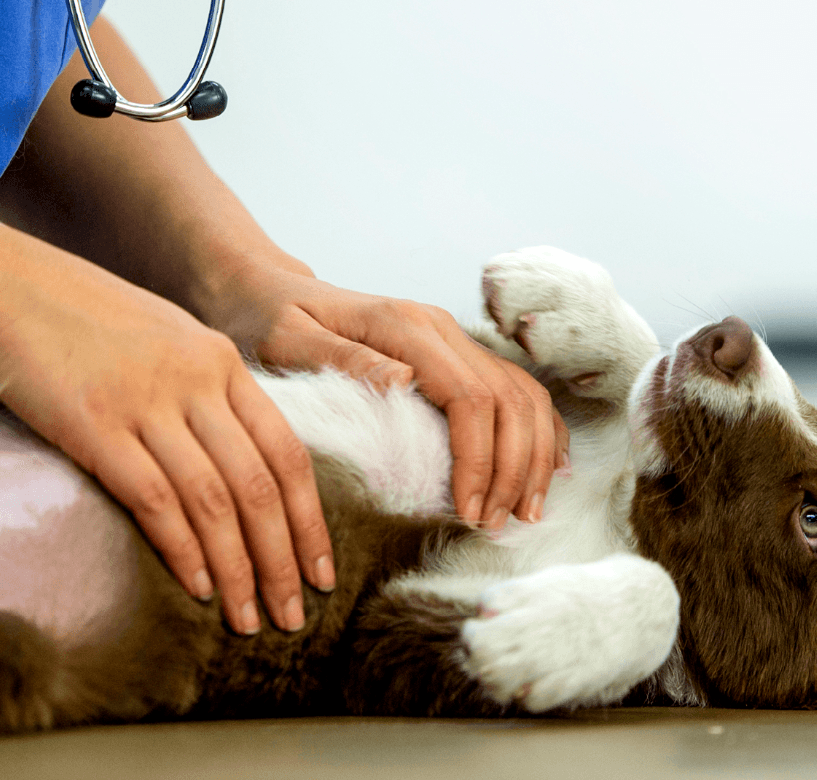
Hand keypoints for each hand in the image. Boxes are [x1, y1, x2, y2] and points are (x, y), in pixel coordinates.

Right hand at [0, 222, 334, 634]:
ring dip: (238, 568)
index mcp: (224, 365)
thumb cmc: (91, 320)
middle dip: (285, 558)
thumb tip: (243, 459)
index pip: (287, 453)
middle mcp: (198, 383)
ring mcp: (148, 402)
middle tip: (295, 614)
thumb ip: (212, 393)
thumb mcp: (172, 343)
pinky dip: (182, 548)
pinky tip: (197, 587)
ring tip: (250, 618)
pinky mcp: (95, 425)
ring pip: (216, 499)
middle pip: (262, 485)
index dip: (310, 518)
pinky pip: (153, 497)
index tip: (321, 568)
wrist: (13, 283)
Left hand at [207, 264, 569, 529]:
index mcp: (406, 327)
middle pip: (509, 399)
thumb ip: (343, 359)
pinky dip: (539, 430)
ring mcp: (454, 338)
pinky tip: (546, 468)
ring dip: (534, 455)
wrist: (271, 292)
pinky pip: (518, 389)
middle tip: (501, 524)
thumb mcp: (288, 340)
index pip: (470, 398)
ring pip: (524, 394)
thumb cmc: (269, 322)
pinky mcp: (458, 353)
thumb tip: (403, 382)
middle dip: (514, 467)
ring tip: (526, 510)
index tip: (470, 511)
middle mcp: (441, 328)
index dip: (479, 460)